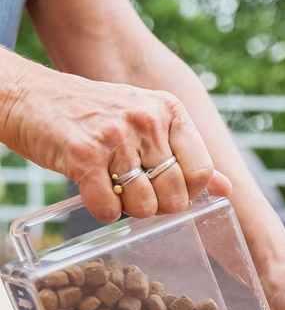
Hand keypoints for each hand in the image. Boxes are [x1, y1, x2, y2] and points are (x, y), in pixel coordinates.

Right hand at [0, 64, 229, 220]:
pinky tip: (93, 193)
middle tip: (136, 193)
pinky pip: (109, 208)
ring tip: (113, 189)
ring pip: (145, 205)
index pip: (201, 170)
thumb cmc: (94, 114)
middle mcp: (148, 120)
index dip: (189, 192)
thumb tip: (226, 188)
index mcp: (170, 111)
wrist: (32, 97)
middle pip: (176, 193)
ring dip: (129, 210)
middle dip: (159, 206)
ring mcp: (116, 136)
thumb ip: (186, 154)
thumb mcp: (148, 121)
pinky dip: (103, 212)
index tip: (169, 191)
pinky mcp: (84, 154)